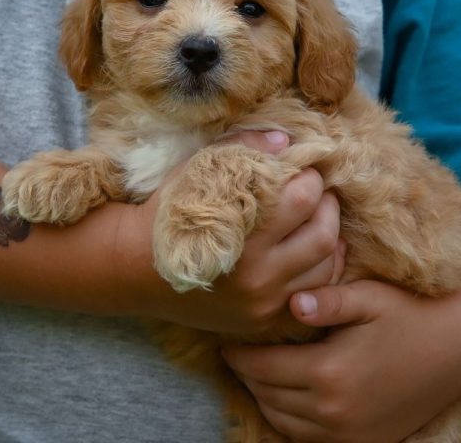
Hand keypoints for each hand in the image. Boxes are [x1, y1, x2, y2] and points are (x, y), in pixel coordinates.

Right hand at [123, 131, 345, 333]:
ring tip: (315, 216)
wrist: (132, 269)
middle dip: (326, 204)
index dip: (309, 175)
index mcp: (242, 238)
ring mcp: (261, 306)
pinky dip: (320, 269)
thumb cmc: (165, 213)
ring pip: (324, 269)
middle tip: (314, 189)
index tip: (302, 167)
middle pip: (322, 235)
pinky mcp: (261, 321)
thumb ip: (242, 149)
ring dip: (328, 236)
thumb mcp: (197, 171)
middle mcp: (257, 279)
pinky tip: (312, 249)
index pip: (302, 199)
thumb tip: (286, 140)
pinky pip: (312, 296)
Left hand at [222, 280, 460, 442]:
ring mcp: (349, 433)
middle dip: (246, 375)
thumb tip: (291, 304)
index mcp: (330, 372)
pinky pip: (307, 439)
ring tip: (255, 374)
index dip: (240, 354)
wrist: (457, 350)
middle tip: (236, 354)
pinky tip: (285, 398)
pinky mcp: (363, 442)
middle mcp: (334, 411)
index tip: (227, 341)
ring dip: (263, 398)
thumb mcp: (368, 298)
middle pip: (268, 396)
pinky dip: (287, 421)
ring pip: (283, 421)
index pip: (263, 367)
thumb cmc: (408, 315)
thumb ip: (327, 301)